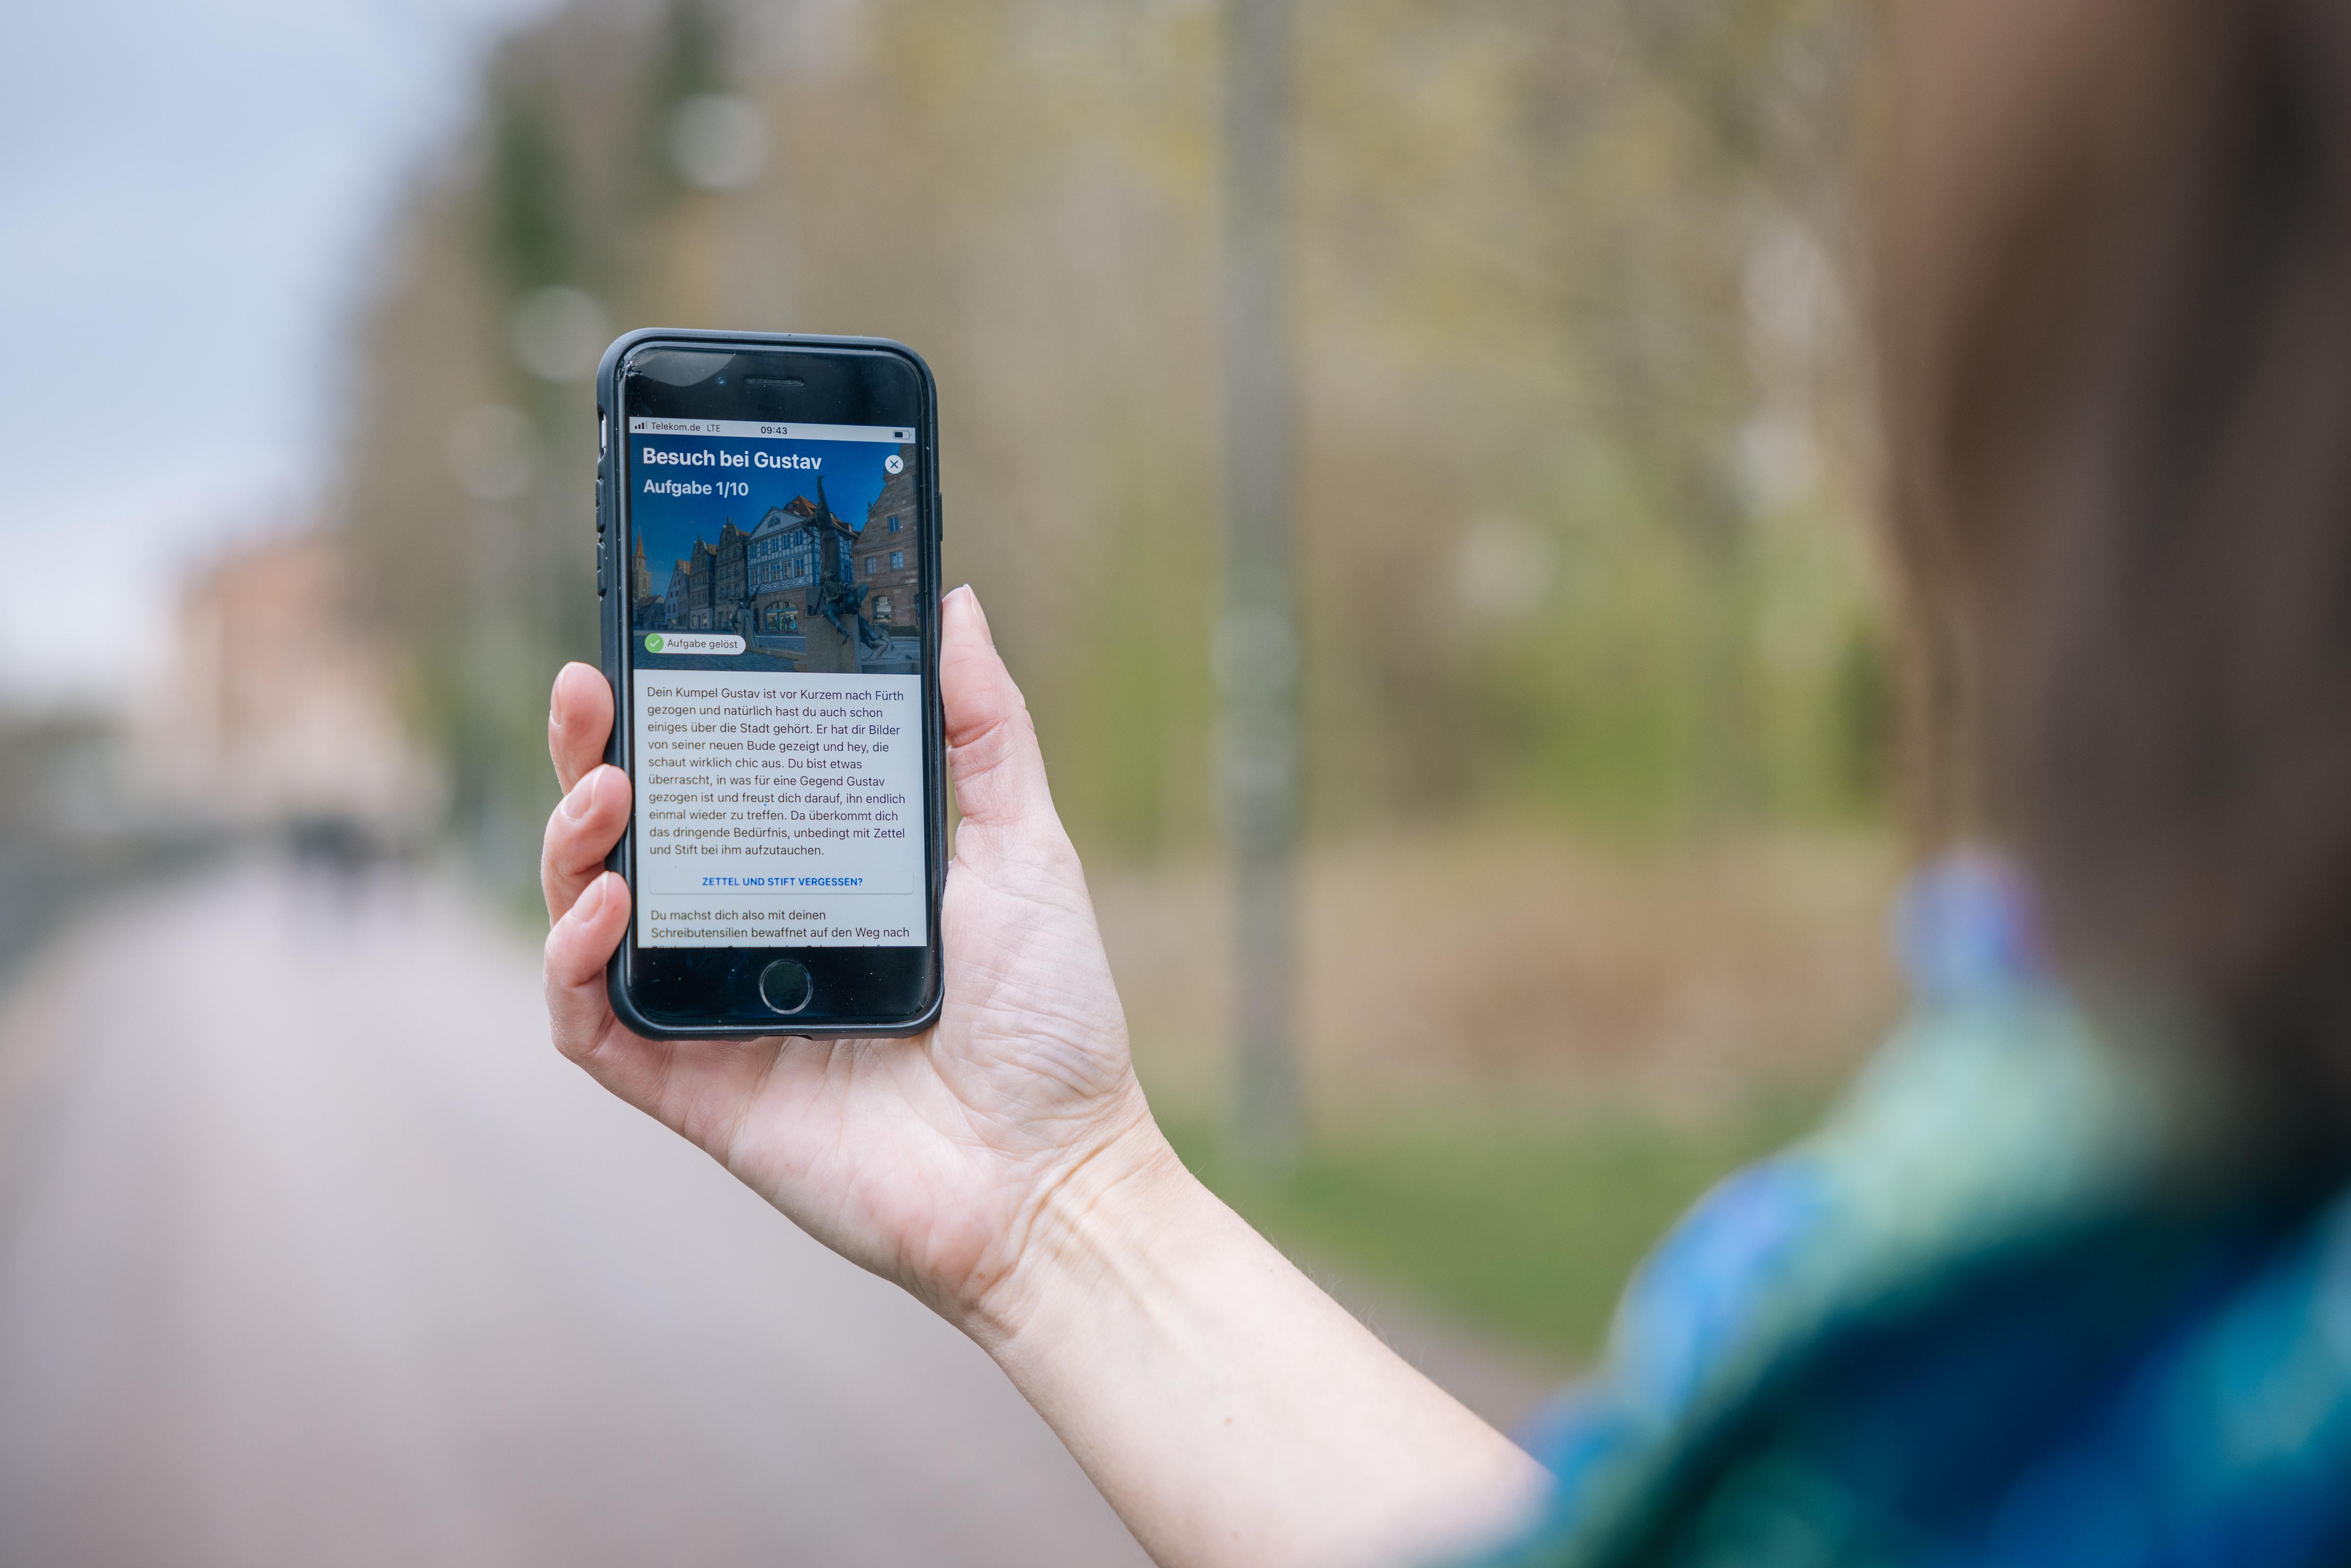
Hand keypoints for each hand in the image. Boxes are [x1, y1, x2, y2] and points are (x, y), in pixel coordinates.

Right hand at [542, 586, 1169, 1331]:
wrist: (1054, 1174)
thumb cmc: (1051, 1021)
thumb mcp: (1024, 847)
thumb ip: (982, 728)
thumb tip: (952, 606)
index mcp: (817, 873)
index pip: (717, 779)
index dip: (668, 713)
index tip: (649, 643)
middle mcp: (753, 935)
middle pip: (633, 835)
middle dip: (589, 756)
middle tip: (587, 690)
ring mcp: (716, 1014)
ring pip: (587, 919)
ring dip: (572, 845)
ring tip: (607, 790)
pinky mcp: (692, 1093)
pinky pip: (590, 1026)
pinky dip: (574, 962)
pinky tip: (608, 906)